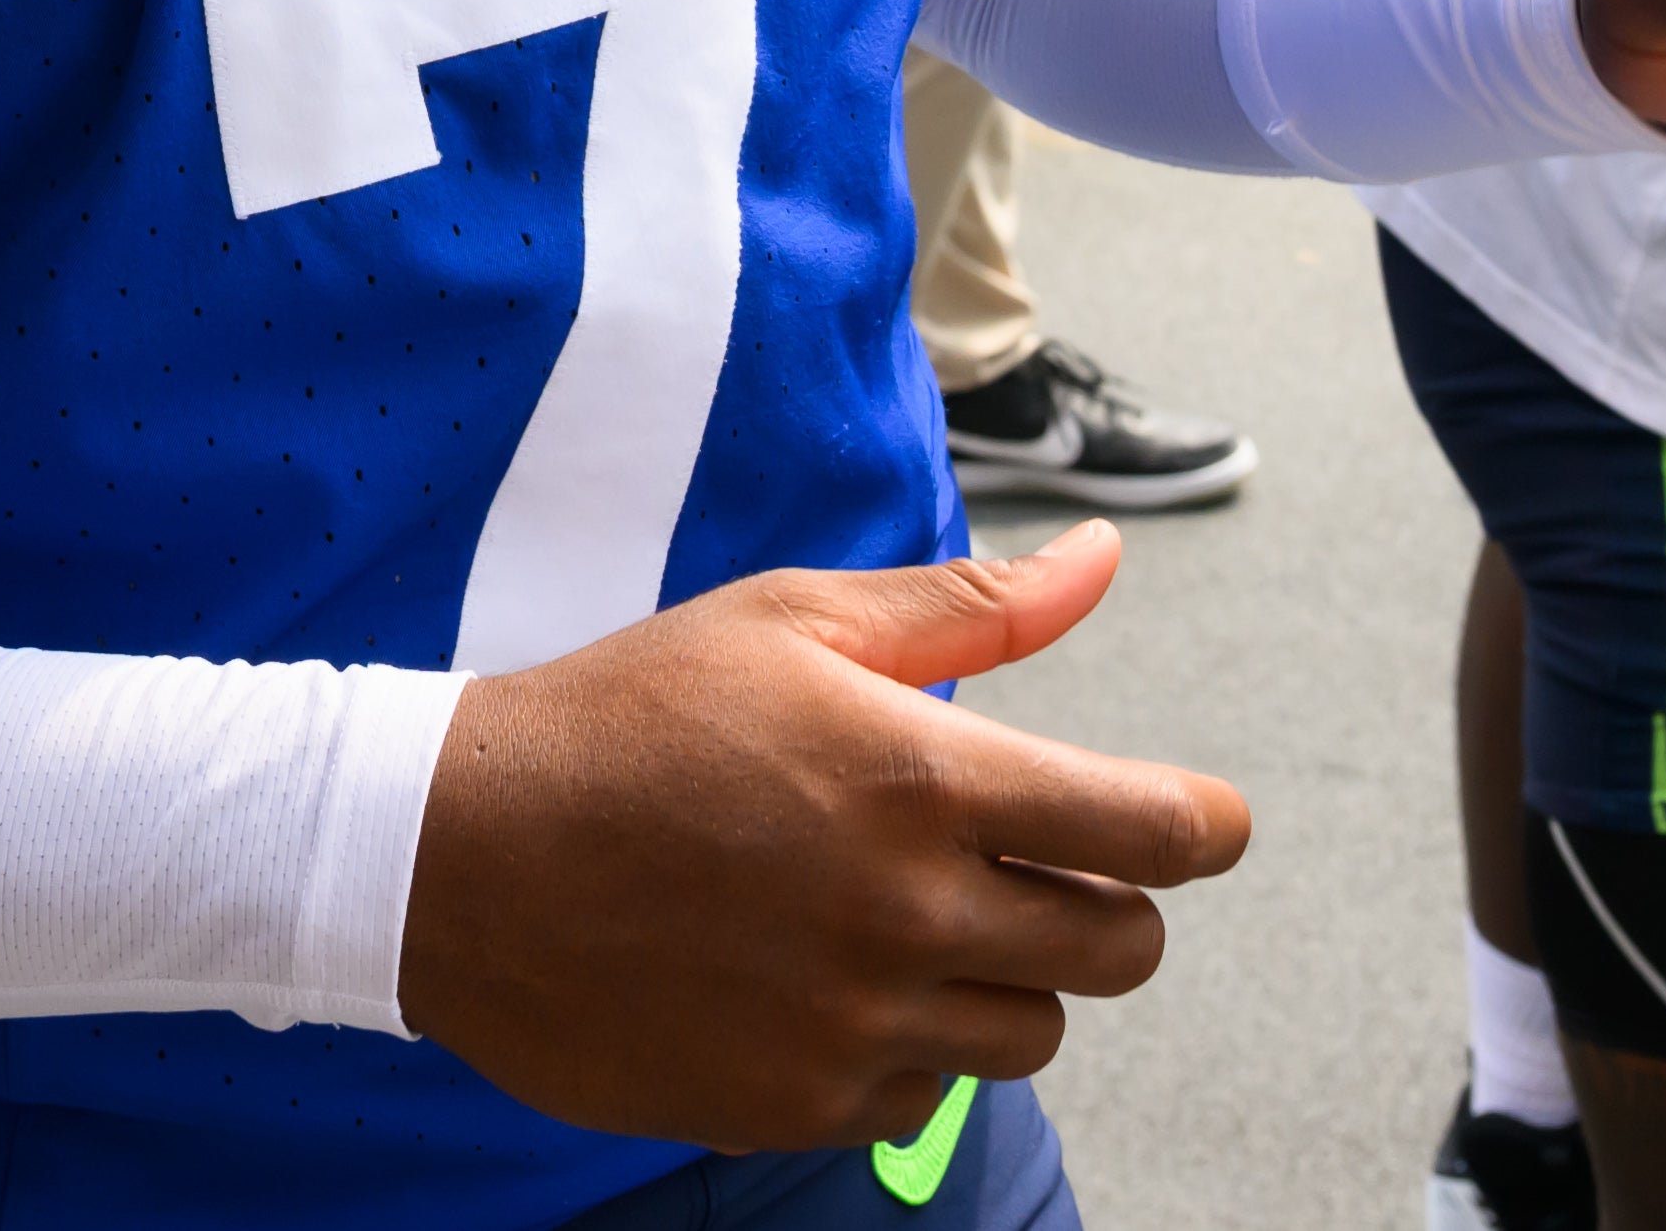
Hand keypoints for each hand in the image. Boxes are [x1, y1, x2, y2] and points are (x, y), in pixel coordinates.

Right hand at [402, 527, 1250, 1148]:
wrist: (458, 857)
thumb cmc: (629, 716)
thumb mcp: (792, 623)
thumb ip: (968, 610)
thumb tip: (1101, 560)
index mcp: (921, 782)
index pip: (1150, 832)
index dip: (1207, 826)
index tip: (1208, 822)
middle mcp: (905, 918)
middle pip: (1119, 950)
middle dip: (1109, 901)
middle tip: (1041, 862)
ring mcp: (851, 1028)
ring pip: (1031, 1035)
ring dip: (1008, 980)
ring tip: (917, 916)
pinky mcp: (793, 1106)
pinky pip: (925, 1100)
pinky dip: (911, 1047)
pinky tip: (835, 981)